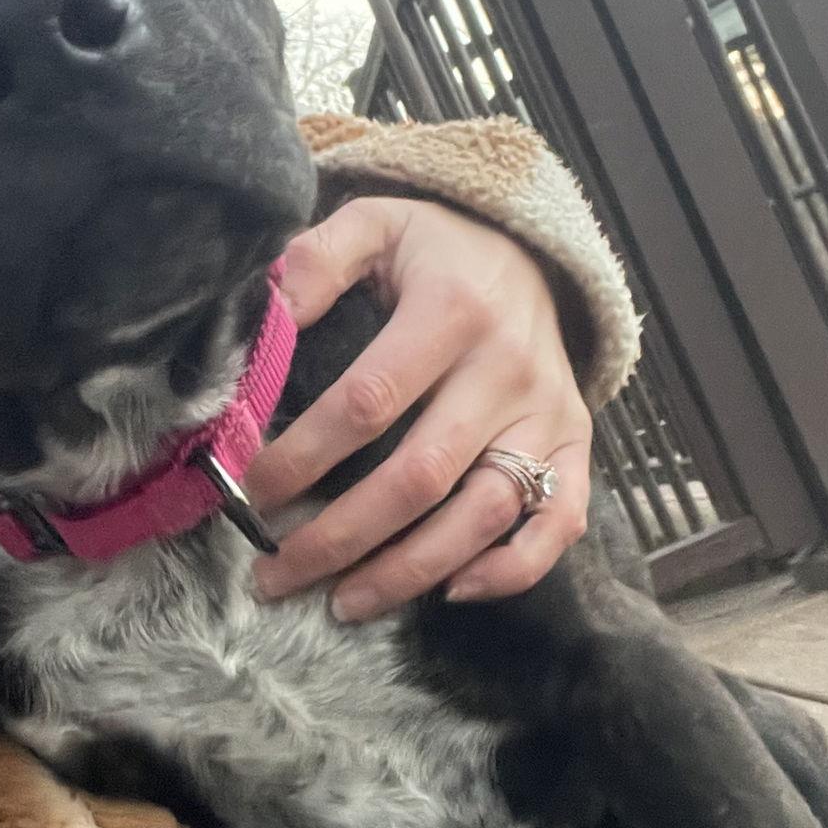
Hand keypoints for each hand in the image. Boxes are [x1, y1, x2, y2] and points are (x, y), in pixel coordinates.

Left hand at [245, 198, 592, 620]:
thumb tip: (265, 316)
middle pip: (420, 475)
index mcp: (453, 309)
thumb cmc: (433, 251)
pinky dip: (512, 570)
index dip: (304, 456)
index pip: (368, 402)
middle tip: (276, 574)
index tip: (250, 492)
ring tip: (341, 602)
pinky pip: (560, 524)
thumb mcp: (374, 225)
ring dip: (409, 570)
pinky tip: (450, 592)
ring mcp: (549, 413)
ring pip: (483, 514)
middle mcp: (508, 367)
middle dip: (341, 536)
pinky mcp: (577, 445)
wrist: (529, 251)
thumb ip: (317, 261)